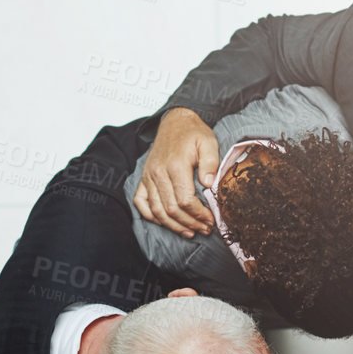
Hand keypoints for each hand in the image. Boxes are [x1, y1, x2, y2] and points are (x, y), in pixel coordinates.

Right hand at [135, 109, 217, 237]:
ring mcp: (148, 177)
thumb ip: (210, 163)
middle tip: (205, 229)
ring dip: (174, 226)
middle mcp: (158, 173)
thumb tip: (209, 185)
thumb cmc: (193, 133)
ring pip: (157, 211)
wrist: (174, 122)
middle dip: (190, 223)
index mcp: (175, 165)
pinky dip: (152, 217)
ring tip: (190, 232)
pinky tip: (167, 223)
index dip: (199, 214)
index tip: (211, 220)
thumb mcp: (208, 143)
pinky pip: (141, 203)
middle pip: (171, 209)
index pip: (185, 200)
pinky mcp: (144, 179)